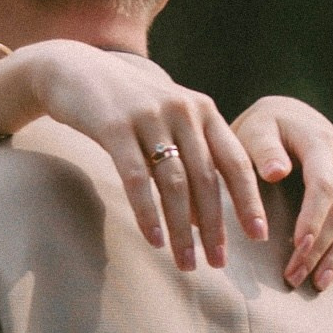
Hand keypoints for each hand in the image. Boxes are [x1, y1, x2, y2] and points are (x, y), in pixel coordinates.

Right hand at [17, 41, 269, 271]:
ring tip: (186, 262)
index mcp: (202, 110)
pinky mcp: (114, 126)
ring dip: (182, 229)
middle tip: (218, 263)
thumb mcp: (166, 122)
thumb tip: (204, 219)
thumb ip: (189, 160)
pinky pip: (136, 178)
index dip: (249, 201)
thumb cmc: (125, 105)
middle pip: (206, 178)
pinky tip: (154, 240)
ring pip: (174, 184)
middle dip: (216, 226)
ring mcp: (149, 116)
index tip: (258, 237)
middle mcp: (182, 110)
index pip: (235, 161)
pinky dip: (148, 213)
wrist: (74, 70)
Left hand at [230, 97, 332, 289]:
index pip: (323, 184)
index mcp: (319, 141)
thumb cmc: (262, 130)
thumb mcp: (254, 132)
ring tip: (320, 283)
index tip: (298, 248)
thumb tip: (277, 172)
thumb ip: (262, 150)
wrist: (285, 119)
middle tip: (296, 277)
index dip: (313, 219)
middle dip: (321, 246)